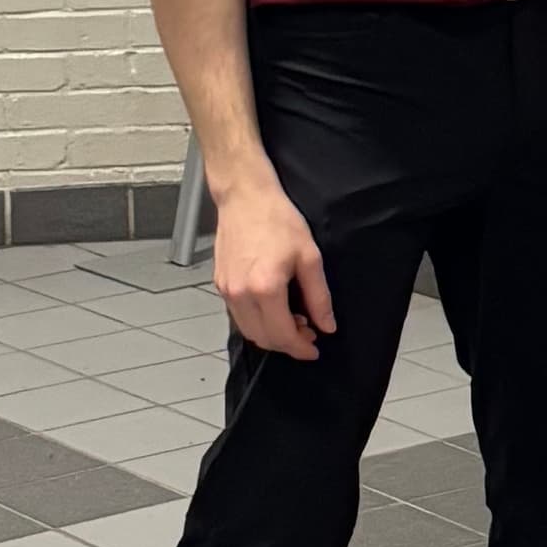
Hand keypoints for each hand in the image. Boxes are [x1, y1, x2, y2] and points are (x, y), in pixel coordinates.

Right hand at [214, 172, 334, 358]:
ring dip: (271, 334)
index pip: (283, 335)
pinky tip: (273, 307)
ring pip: (249, 330)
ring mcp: (227, 290)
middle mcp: (241, 294)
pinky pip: (238, 315)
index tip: (314, 349)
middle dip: (287, 343)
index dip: (301, 348)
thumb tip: (326, 324)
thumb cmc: (277, 219)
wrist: (245, 197)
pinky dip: (257, 321)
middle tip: (308, 332)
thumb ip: (318, 296)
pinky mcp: (220, 283)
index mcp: (265, 289)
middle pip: (263, 339)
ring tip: (293, 319)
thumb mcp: (309, 257)